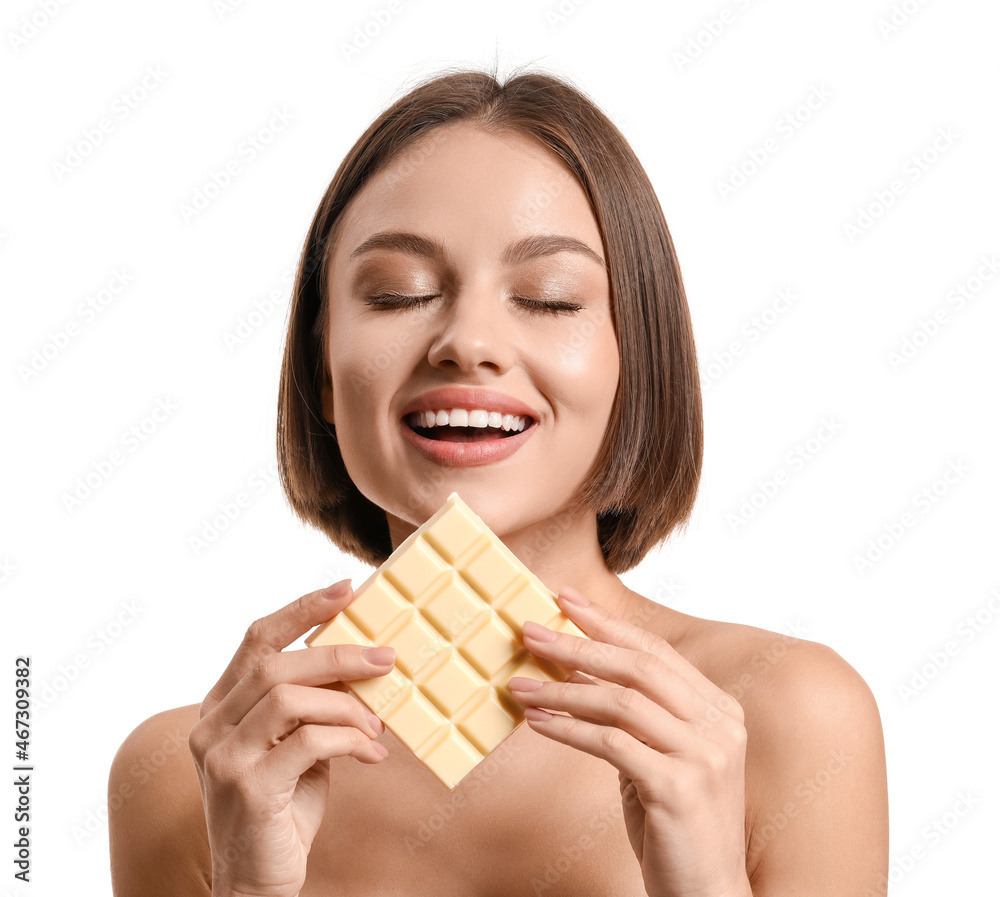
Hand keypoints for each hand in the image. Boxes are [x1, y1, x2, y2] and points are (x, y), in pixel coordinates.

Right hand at [188, 581, 394, 896]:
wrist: (258, 881)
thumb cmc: (284, 809)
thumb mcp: (297, 747)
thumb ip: (313, 707)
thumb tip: (364, 664)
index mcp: (221, 707)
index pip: (257, 638)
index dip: (302, 608)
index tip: (346, 588)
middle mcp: (212, 725)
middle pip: (276, 662)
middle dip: (339, 653)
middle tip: (388, 658)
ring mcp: (224, 757)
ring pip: (289, 697)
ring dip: (347, 704)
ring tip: (378, 724)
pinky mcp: (248, 787)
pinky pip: (308, 741)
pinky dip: (349, 739)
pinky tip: (371, 754)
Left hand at [509, 587, 750, 896]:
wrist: (706, 892)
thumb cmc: (675, 822)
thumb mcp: (657, 756)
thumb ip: (632, 715)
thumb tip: (573, 668)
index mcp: (718, 708)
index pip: (656, 650)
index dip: (607, 622)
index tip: (565, 600)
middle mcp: (719, 724)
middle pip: (638, 665)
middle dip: (578, 643)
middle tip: (530, 630)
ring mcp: (704, 755)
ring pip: (621, 701)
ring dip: (563, 689)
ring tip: (520, 685)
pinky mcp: (679, 787)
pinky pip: (611, 745)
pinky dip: (569, 730)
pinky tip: (538, 723)